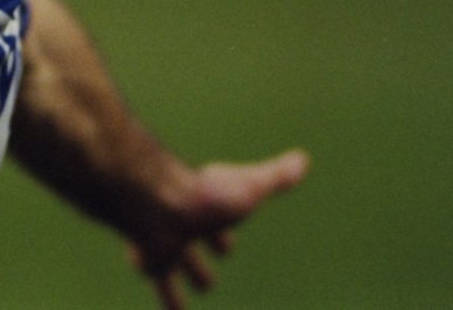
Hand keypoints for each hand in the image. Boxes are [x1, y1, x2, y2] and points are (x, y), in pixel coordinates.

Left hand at [129, 149, 308, 309]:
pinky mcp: (150, 257)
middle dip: (196, 266)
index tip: (223, 248)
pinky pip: (157, 282)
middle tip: (205, 283)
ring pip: (170, 270)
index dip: (222, 239)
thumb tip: (302, 159)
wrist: (160, 200)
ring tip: (177, 308)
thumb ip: (276, 177)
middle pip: (190, 251)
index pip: (216, 229)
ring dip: (172, 291)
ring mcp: (164, 241)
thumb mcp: (251, 187)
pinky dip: (167, 300)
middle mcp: (182, 226)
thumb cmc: (208, 195)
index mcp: (206, 211)